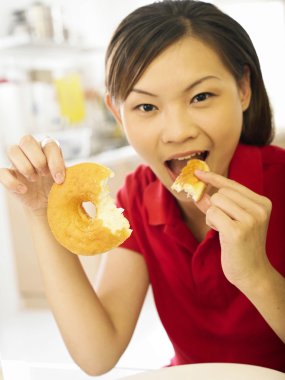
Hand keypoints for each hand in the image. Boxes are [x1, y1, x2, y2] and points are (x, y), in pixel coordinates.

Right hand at [0, 135, 64, 212]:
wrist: (48, 202)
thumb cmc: (58, 187)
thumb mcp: (68, 180)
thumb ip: (70, 174)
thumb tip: (70, 175)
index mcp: (47, 148)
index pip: (49, 144)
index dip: (54, 161)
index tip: (59, 179)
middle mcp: (31, 150)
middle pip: (26, 139)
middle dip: (37, 159)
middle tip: (44, 174)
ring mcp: (17, 161)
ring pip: (12, 150)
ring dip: (25, 166)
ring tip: (34, 180)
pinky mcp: (7, 174)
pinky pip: (1, 171)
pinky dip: (12, 182)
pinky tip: (24, 190)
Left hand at [195, 170, 271, 288]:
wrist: (252, 273)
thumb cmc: (241, 246)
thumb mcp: (233, 220)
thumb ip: (217, 205)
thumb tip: (199, 192)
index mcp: (262, 203)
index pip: (232, 184)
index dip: (213, 177)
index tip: (197, 172)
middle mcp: (259, 209)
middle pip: (221, 192)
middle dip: (215, 206)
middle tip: (224, 223)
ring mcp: (250, 220)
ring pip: (215, 201)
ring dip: (213, 215)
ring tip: (224, 229)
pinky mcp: (237, 231)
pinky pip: (212, 213)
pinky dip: (211, 222)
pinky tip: (221, 234)